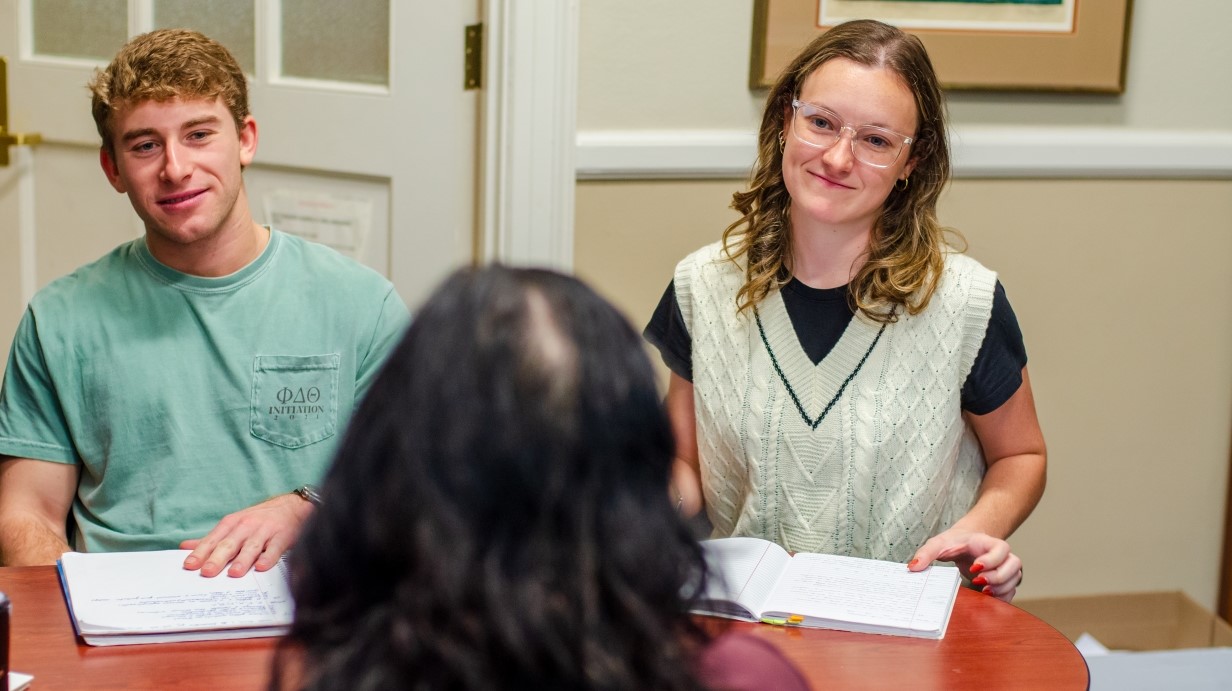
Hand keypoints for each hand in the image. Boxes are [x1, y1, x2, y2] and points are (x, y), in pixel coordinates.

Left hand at [180, 493, 312, 577]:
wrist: (292, 507)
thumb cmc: (259, 520)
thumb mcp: (234, 525)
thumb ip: (211, 538)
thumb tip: (185, 547)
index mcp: (232, 524)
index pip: (213, 540)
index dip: (201, 552)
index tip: (189, 565)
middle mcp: (246, 526)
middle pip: (229, 544)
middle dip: (217, 558)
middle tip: (207, 572)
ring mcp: (265, 531)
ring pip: (251, 546)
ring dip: (242, 560)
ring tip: (233, 573)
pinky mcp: (283, 536)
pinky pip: (275, 548)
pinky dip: (269, 557)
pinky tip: (262, 567)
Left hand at [907, 529, 1022, 602]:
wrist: (965, 542)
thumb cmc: (955, 542)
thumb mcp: (939, 543)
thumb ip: (927, 553)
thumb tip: (913, 567)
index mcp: (989, 542)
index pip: (1001, 549)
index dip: (991, 560)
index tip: (975, 568)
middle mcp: (1003, 555)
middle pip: (1014, 564)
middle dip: (998, 576)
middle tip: (979, 582)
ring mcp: (1006, 568)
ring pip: (1015, 579)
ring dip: (1002, 588)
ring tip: (984, 592)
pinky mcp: (1005, 581)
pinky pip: (1011, 591)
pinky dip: (1003, 597)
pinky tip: (988, 600)